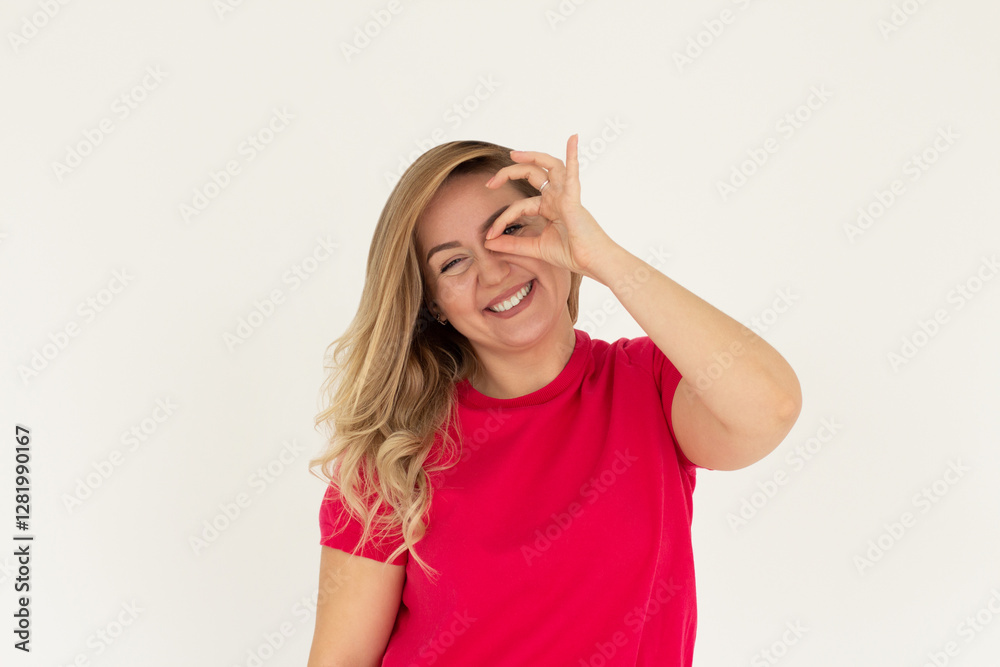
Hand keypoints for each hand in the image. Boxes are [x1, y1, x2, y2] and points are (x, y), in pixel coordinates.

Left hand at [483, 134, 616, 281]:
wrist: (592, 262)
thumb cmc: (571, 254)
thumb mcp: (534, 248)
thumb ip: (512, 244)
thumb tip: (488, 243)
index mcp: (548, 208)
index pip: (519, 206)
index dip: (502, 219)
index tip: (490, 236)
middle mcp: (557, 197)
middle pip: (531, 174)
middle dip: (508, 174)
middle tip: (490, 183)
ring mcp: (566, 195)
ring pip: (550, 165)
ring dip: (532, 156)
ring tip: (514, 154)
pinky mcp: (574, 198)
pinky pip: (573, 172)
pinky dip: (573, 154)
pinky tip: (572, 138)